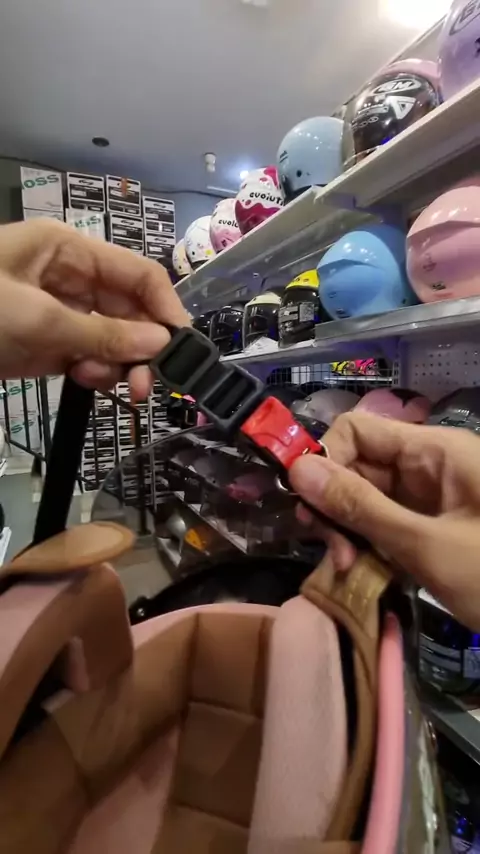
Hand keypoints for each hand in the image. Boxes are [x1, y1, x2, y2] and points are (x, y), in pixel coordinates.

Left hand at [0, 219, 188, 398]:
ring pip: (112, 339)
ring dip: (116, 364)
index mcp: (70, 252)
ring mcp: (59, 314)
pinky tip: (81, 379)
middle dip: (142, 347)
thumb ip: (102, 333)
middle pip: (130, 311)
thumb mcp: (37, 319)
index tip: (183, 348)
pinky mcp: (47, 346)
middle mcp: (71, 279)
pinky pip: (88, 358)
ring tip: (93, 378)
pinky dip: (93, 372)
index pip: (138, 275)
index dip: (166, 308)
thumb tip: (161, 343)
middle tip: (145, 385)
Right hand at [290, 412, 479, 630]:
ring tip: (348, 568)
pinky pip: (386, 525)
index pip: (358, 431)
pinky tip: (366, 574)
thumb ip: (360, 507)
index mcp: (434, 451)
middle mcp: (429, 466)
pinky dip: (370, 546)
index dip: (325, 460)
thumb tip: (296, 470)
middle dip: (334, 505)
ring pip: (367, 499)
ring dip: (348, 531)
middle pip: (358, 466)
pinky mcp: (434, 529)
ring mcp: (432, 499)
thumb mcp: (426, 545)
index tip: (306, 508)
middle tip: (330, 552)